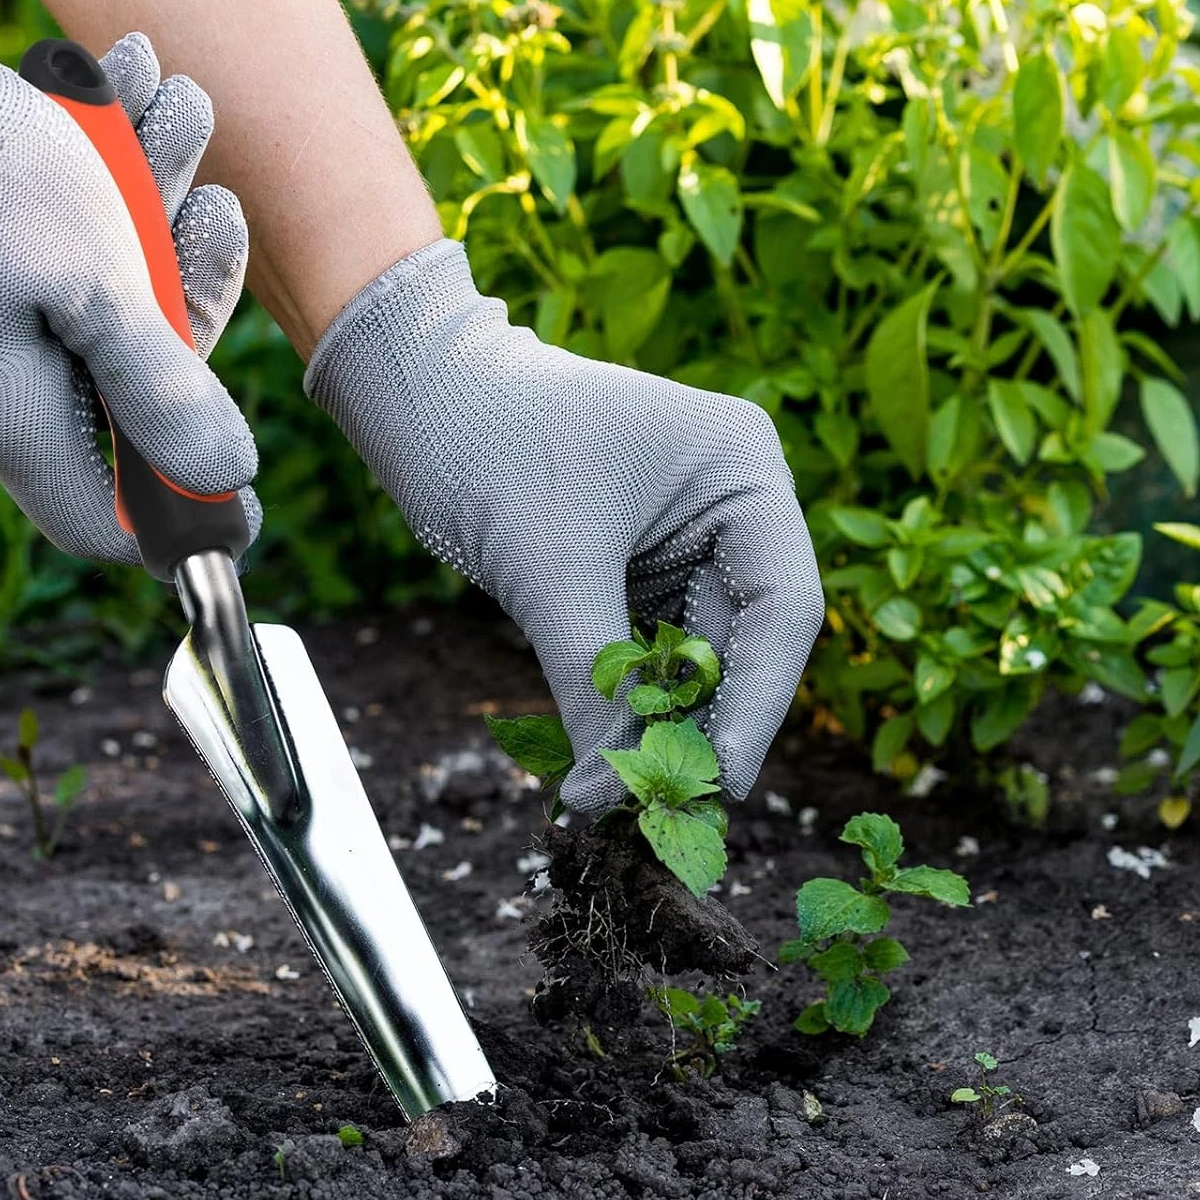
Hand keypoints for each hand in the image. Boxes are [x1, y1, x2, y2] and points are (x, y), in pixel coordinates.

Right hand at [0, 0, 254, 564]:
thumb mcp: (98, 284)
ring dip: (161, 198)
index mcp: (10, 418)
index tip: (251, 497)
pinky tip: (130, 81)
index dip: (183, 514)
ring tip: (176, 99)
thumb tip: (226, 476)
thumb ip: (165, 387)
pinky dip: (112, 175)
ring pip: (110, 292)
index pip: (102, 521)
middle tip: (217, 200)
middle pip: (131, 387)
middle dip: (189, 285)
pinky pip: (68, 244)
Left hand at [306, 241, 823, 806]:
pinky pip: (652, 644)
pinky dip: (630, 695)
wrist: (417, 396)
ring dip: (661, 718)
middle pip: (744, 637)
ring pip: (695, 651)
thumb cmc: (488, 446)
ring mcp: (687, 530)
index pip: (783, 606)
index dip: (758, 704)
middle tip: (664, 803)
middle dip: (701, 720)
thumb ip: (594, 689)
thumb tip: (603, 799)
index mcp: (742, 468)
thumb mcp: (553, 574)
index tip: (722, 784)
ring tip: (626, 789)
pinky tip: (606, 749)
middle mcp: (732, 498)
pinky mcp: (640, 559)